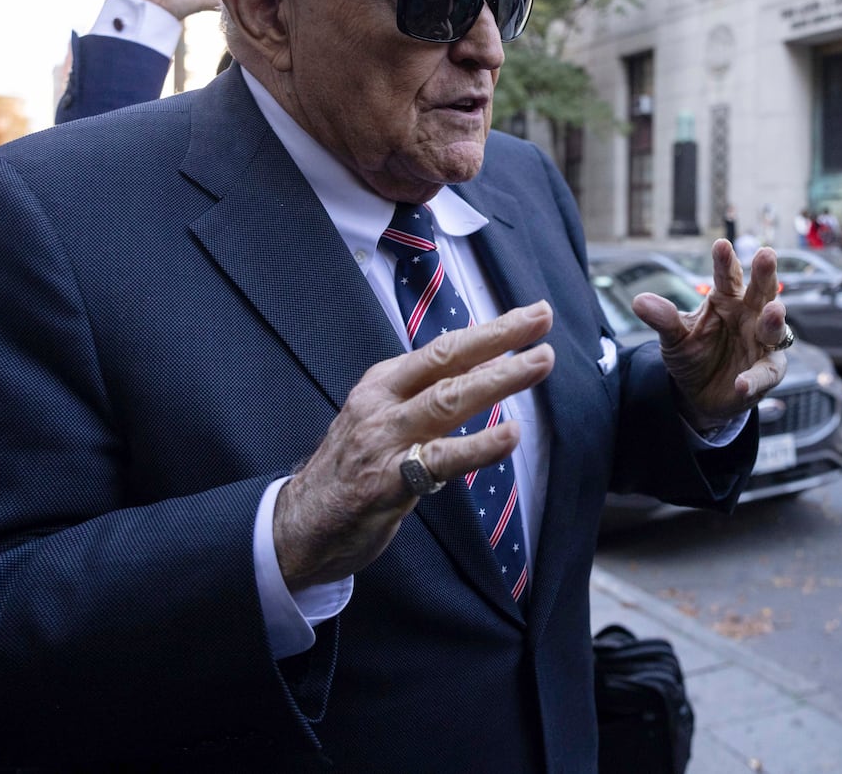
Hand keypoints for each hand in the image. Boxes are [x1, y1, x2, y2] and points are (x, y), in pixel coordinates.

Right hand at [272, 301, 554, 590]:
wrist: (299, 526)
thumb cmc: (350, 471)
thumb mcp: (381, 419)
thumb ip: (426, 396)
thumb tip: (483, 370)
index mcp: (383, 384)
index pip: (444, 348)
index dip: (490, 330)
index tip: (532, 315)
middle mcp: (383, 404)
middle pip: (448, 361)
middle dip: (499, 337)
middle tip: (542, 319)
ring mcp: (384, 440)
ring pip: (448, 400)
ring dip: (498, 379)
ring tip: (539, 363)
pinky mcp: (388, 481)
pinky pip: (441, 460)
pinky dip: (479, 446)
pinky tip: (511, 435)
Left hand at [631, 239, 789, 432]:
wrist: (698, 393)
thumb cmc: (692, 354)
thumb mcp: (673, 337)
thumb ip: (663, 319)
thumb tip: (638, 301)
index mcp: (727, 299)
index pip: (728, 276)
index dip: (725, 261)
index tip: (720, 244)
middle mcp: (749, 315)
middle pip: (762, 292)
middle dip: (765, 274)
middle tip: (766, 255)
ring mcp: (761, 342)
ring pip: (774, 328)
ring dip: (774, 320)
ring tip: (772, 311)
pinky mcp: (766, 371)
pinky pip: (766, 373)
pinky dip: (755, 378)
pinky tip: (741, 383)